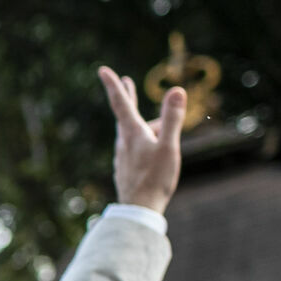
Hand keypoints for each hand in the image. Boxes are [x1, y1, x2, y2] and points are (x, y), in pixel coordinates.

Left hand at [98, 66, 185, 212]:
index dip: (113, 85)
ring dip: (146, 125)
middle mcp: (124, 142)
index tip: (103, 70)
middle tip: (124, 82)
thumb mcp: (168, 147)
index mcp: (132, 133)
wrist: (139, 210)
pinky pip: (136, 148)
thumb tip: (177, 90)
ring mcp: (123, 156)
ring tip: (163, 127)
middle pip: (126, 115)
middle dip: (127, 97)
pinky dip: (145, 142)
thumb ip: (172, 119)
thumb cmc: (155, 179)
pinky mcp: (126, 168)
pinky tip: (152, 152)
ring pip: (134, 133)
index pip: (121, 103)